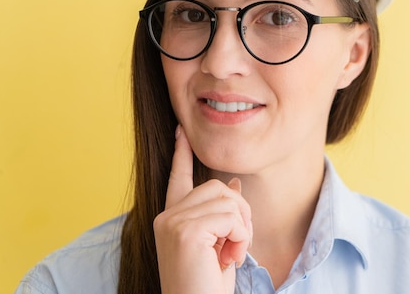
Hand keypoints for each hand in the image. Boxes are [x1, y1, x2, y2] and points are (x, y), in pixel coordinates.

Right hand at [153, 125, 252, 293]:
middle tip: (238, 246)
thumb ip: (222, 214)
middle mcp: (167, 217)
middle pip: (217, 187)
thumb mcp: (221, 244)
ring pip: (227, 199)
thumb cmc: (208, 285)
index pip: (177, 178)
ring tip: (233, 254)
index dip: (182, 153)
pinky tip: (231, 257)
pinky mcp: (184, 231)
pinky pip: (230, 216)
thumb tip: (232, 184)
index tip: (181, 130)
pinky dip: (241, 236)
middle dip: (240, 213)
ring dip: (242, 228)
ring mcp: (172, 222)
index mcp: (173, 219)